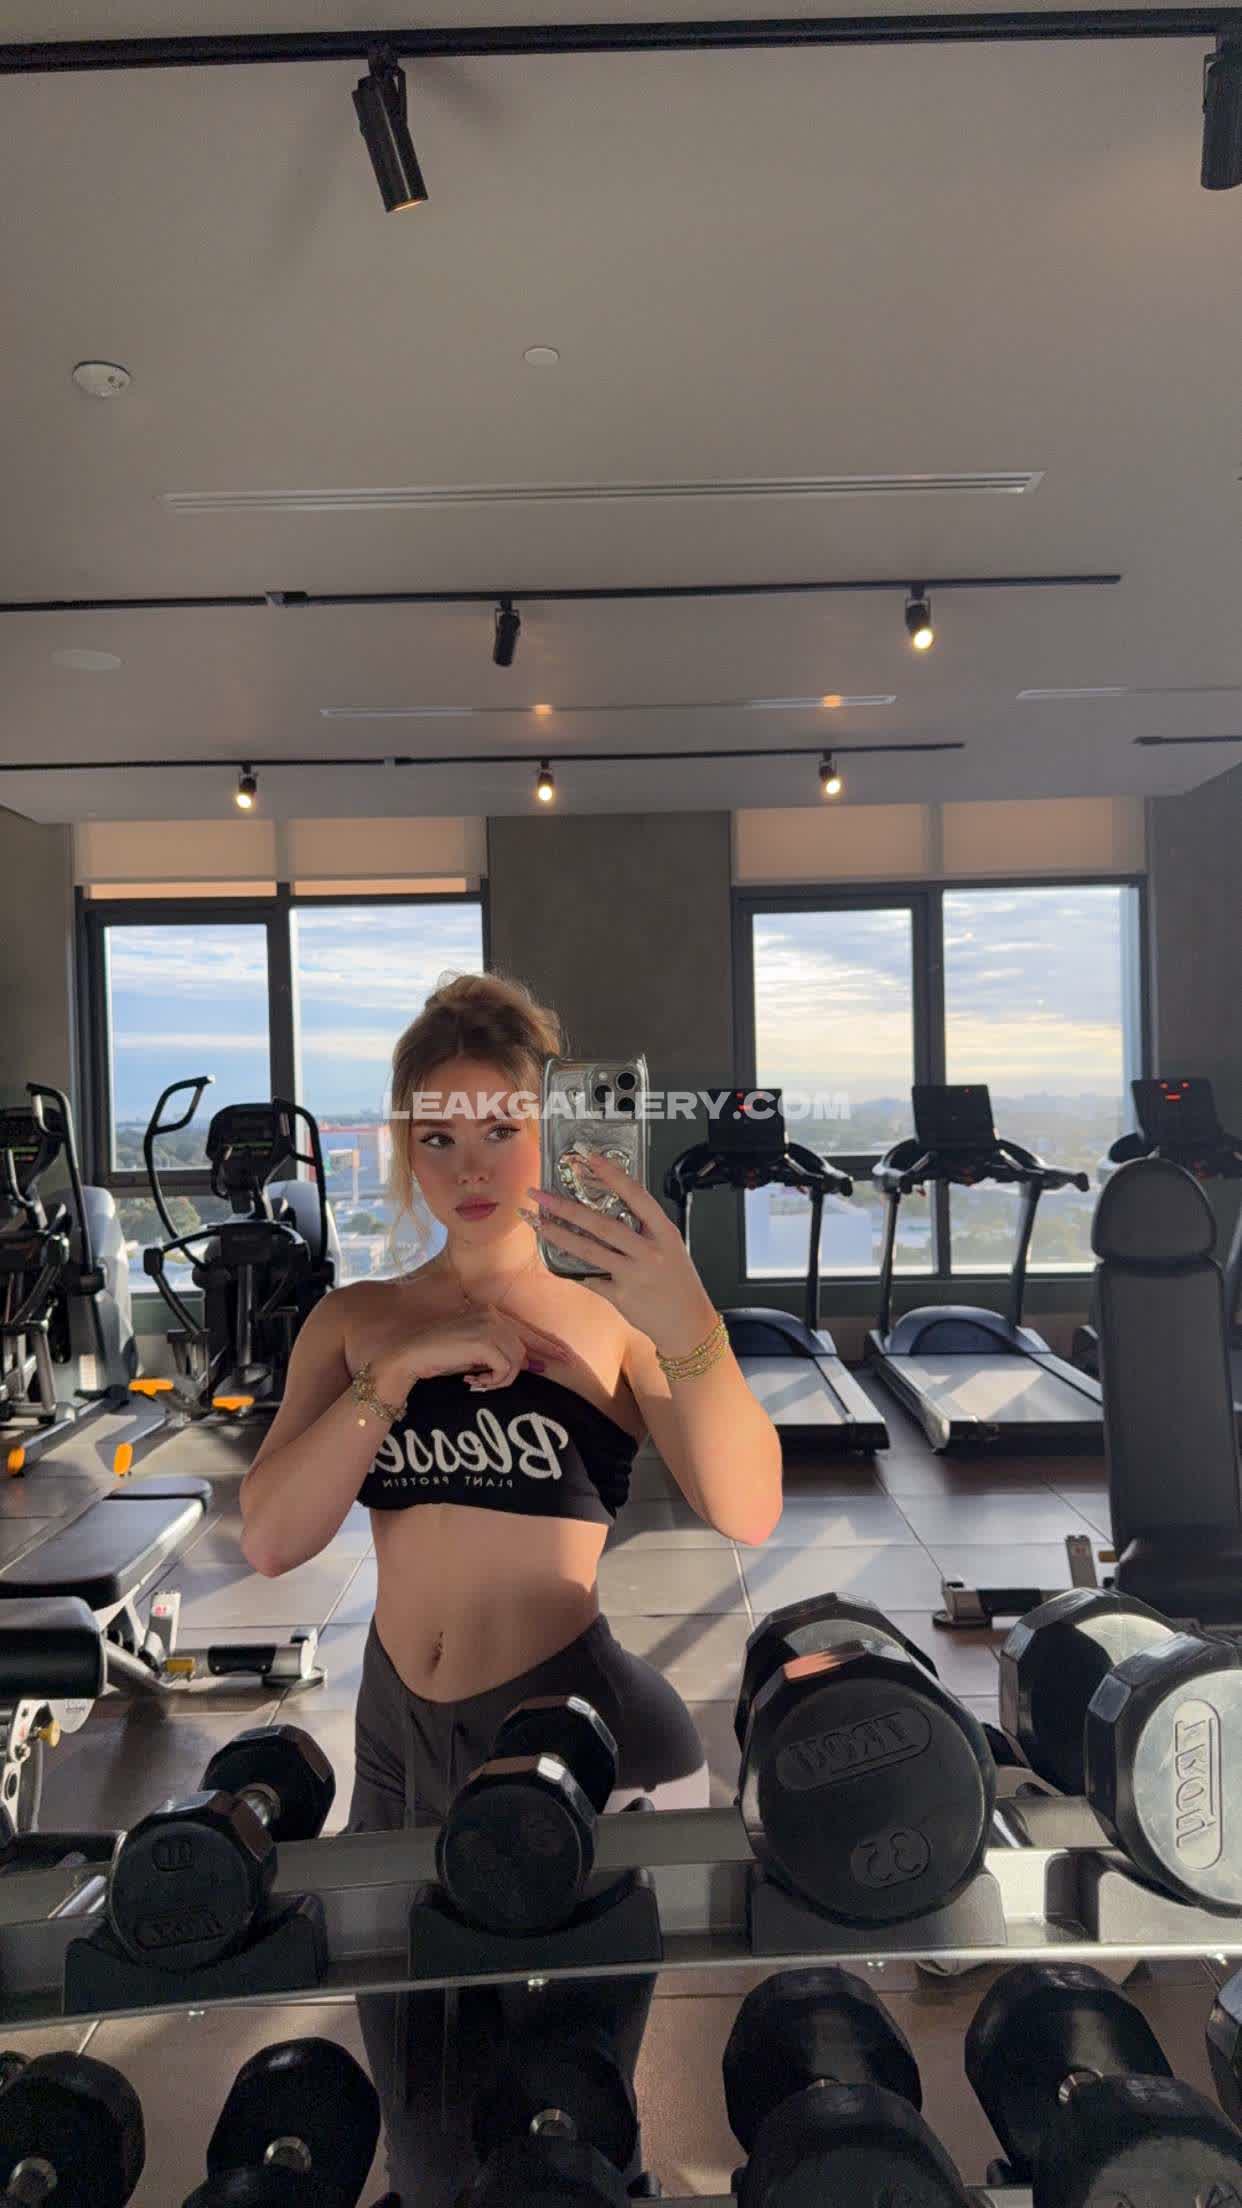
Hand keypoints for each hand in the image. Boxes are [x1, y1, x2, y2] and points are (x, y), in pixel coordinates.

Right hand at [370, 1311, 572, 1399]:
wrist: (410, 1356)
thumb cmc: (437, 1358)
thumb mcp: (472, 1352)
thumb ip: (498, 1353)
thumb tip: (531, 1365)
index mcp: (489, 1312)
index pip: (526, 1329)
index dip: (546, 1345)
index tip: (566, 1356)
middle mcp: (492, 1314)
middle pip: (523, 1349)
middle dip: (514, 1372)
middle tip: (486, 1384)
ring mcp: (489, 1325)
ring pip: (516, 1361)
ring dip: (498, 1380)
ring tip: (474, 1382)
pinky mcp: (485, 1340)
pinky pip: (506, 1369)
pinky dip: (492, 1381)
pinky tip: (471, 1381)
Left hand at [522, 1154, 718, 1354]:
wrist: (688, 1322)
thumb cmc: (678, 1280)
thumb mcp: (671, 1245)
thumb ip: (646, 1226)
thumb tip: (614, 1202)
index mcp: (664, 1232)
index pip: (637, 1196)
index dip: (612, 1176)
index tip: (589, 1159)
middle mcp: (649, 1252)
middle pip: (602, 1224)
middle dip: (566, 1207)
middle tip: (540, 1195)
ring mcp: (633, 1275)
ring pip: (589, 1251)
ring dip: (559, 1235)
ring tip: (538, 1223)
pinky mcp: (621, 1296)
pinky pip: (590, 1279)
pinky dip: (572, 1270)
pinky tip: (554, 1260)